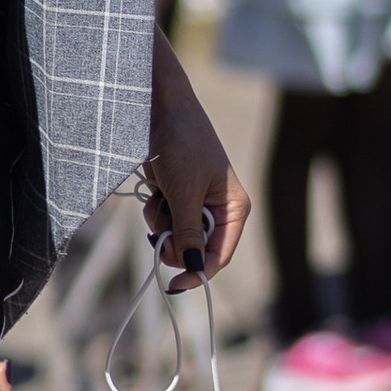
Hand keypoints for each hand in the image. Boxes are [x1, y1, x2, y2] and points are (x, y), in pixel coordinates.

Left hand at [139, 34, 248, 286]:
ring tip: (159, 199)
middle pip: (195, 250)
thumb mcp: (185, 192)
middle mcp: (219, 210)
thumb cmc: (182, 143)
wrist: (159, 107)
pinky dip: (156, 212)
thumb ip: (188, 232)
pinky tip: (155, 191)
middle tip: (161, 227)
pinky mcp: (177, 197)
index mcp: (234, 208)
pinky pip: (164, 222)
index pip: (220, 255)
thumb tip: (194, 266)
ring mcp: (196, 204)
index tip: (173, 284)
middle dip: (174, 241)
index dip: (198, 272)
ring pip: (176, 237)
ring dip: (161, 224)